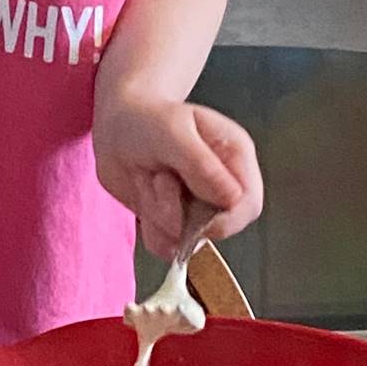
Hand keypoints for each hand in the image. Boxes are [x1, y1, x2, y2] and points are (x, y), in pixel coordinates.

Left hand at [93, 91, 262, 259]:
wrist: (118, 124)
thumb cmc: (148, 119)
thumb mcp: (173, 132)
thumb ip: (201, 165)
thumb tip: (232, 198)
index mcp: (235, 157)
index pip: (249, 204)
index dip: (225, 219)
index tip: (193, 213)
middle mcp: (222, 185)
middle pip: (220, 228)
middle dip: (181, 211)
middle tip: (160, 176)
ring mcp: (199, 206)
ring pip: (186, 239)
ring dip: (158, 213)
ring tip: (149, 177)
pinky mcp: (176, 222)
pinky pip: (165, 246)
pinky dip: (148, 226)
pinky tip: (144, 194)